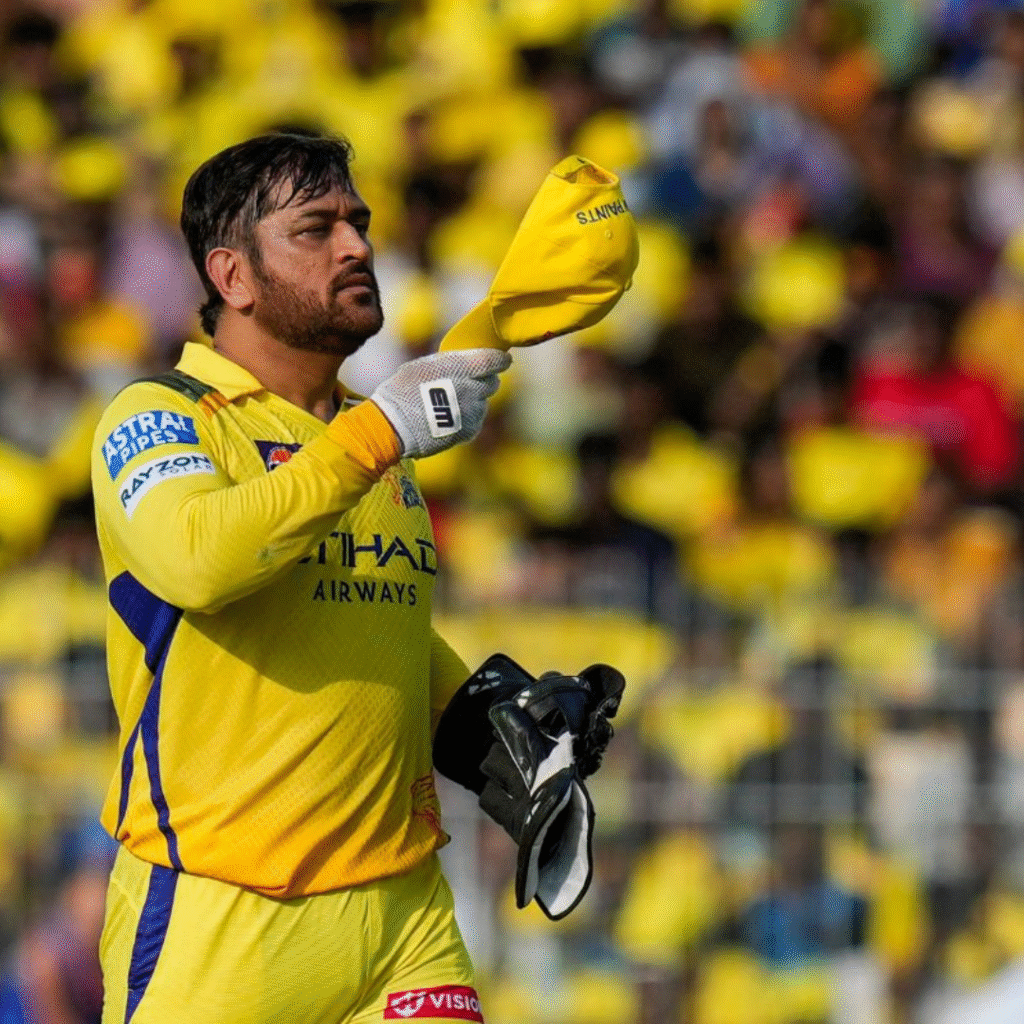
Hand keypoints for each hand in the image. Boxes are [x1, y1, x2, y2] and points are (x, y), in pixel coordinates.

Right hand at [369, 348, 510, 457]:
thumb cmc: (402, 390)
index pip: (495, 361)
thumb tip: (466, 360)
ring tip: (451, 404)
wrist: (394, 426)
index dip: (500, 360)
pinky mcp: (470, 431)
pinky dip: (468, 418)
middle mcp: (472, 389)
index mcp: (461, 368)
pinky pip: (476, 420)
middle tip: (468, 383)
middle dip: (484, 381)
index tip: (501, 360)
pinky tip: (450, 418)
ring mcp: (473, 412)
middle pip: (493, 383)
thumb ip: (450, 363)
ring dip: (474, 401)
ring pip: (484, 402)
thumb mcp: (424, 365)